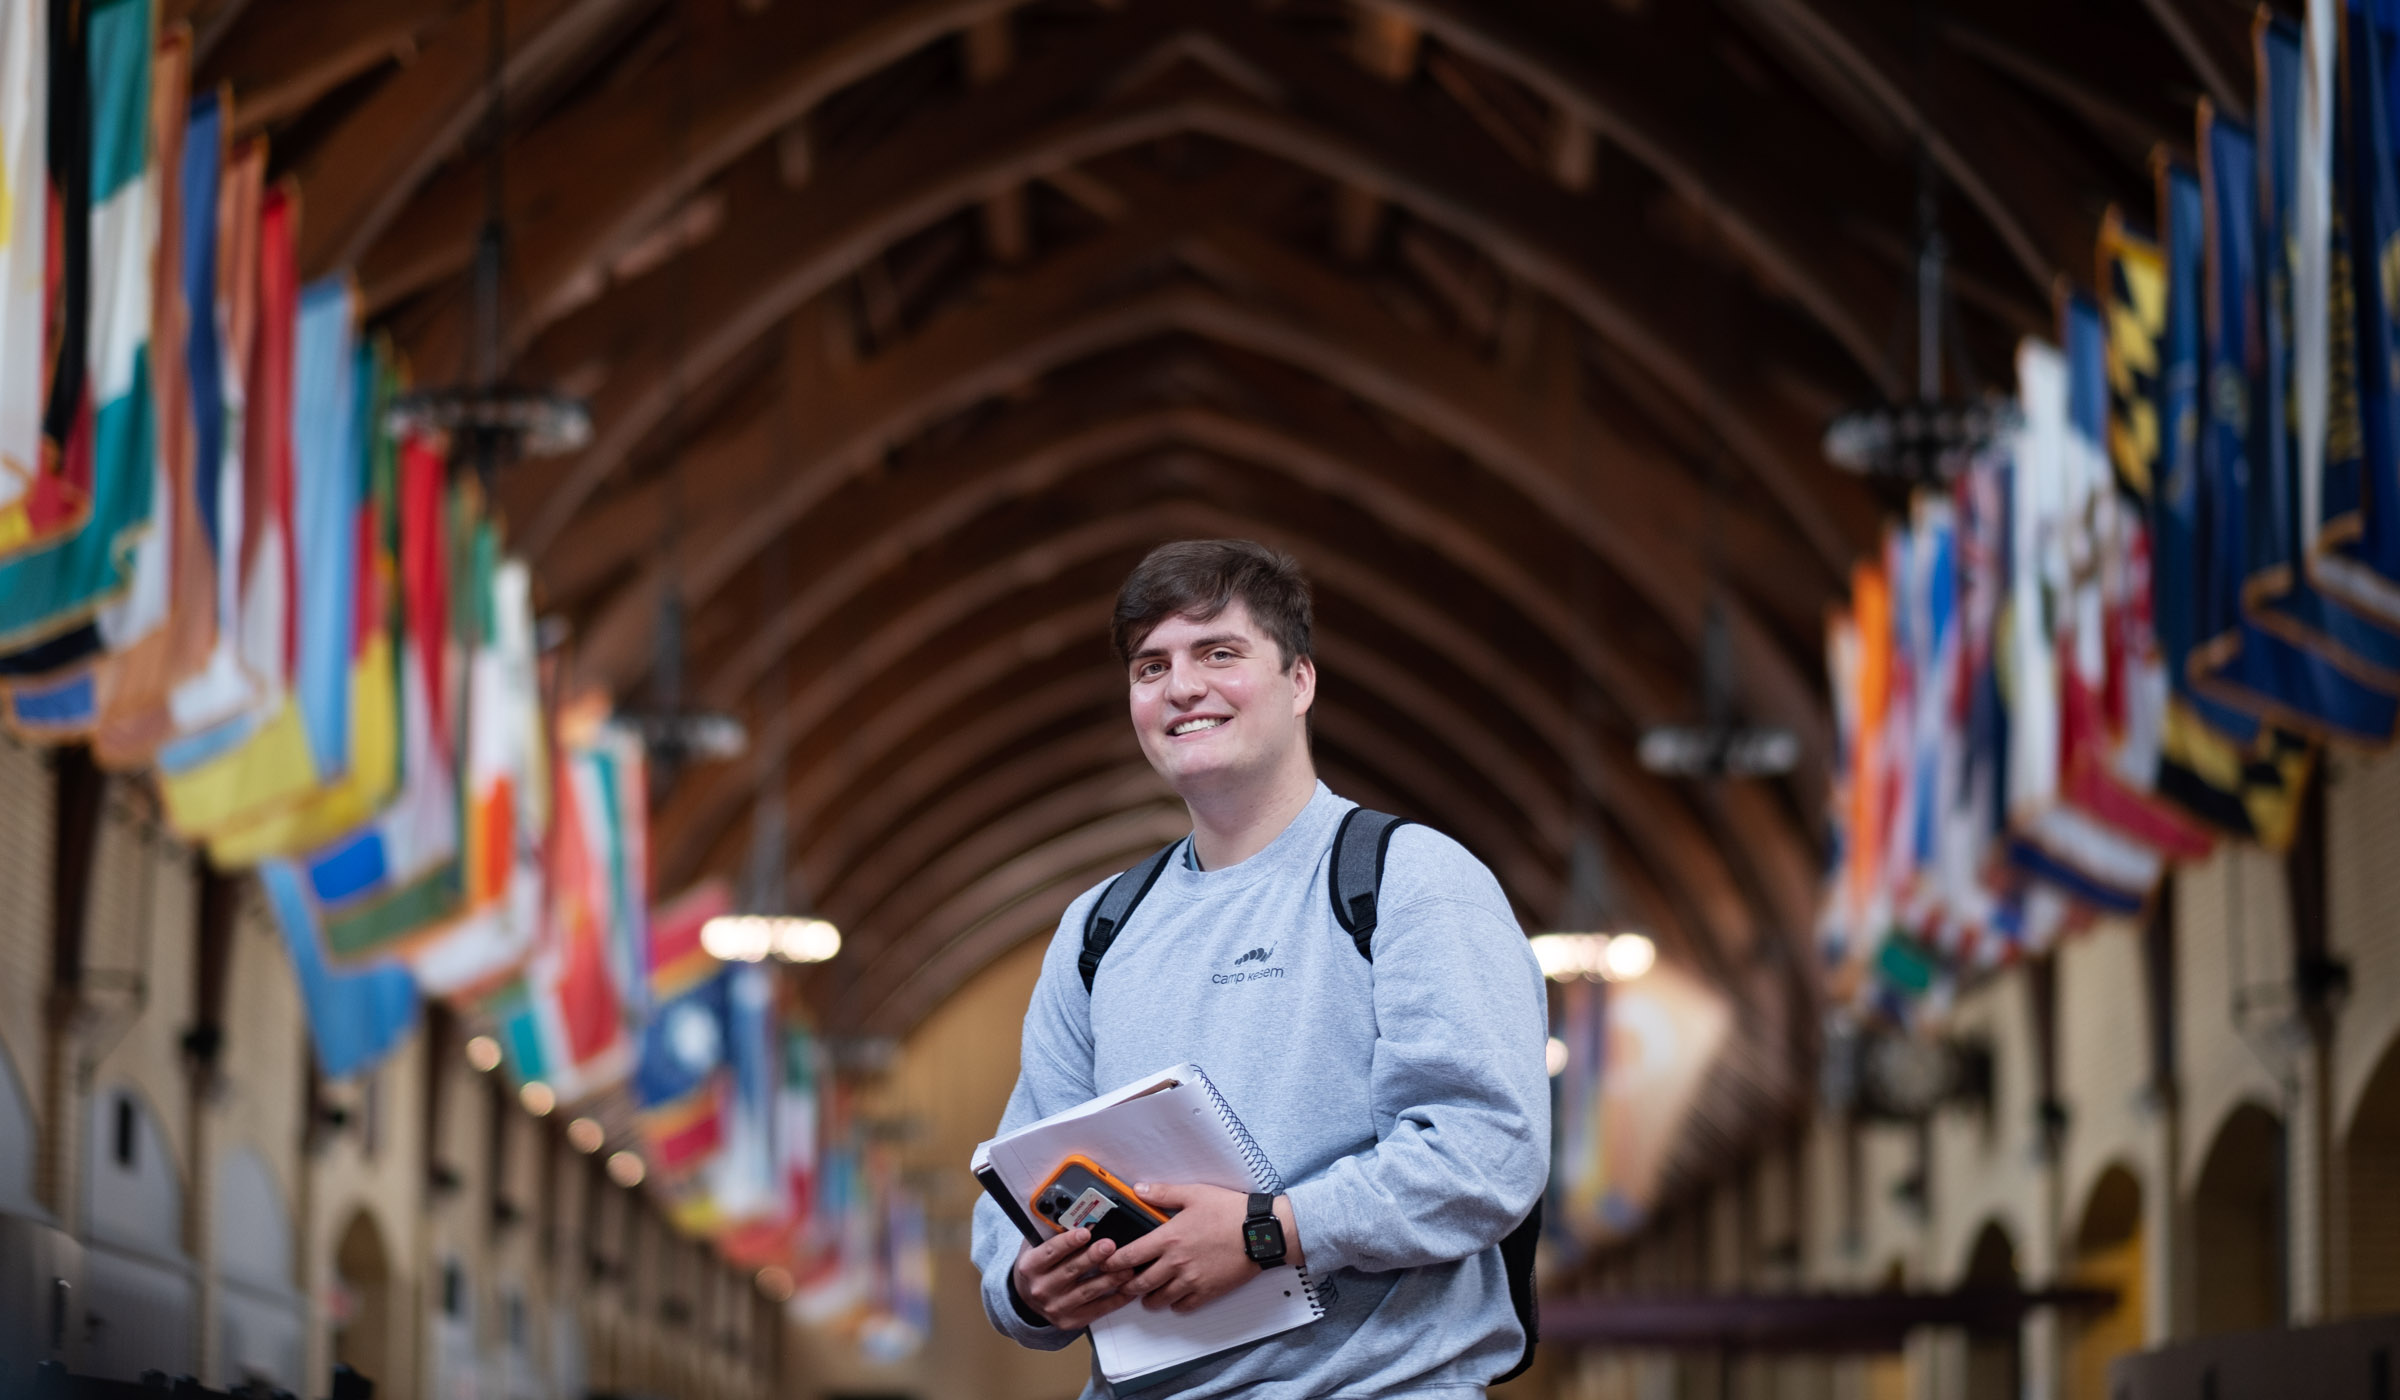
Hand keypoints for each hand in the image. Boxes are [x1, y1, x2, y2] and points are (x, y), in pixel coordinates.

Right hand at [1011, 1227, 1133, 1331]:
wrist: (1028, 1299)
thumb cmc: (1039, 1266)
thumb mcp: (1037, 1245)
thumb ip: (1055, 1232)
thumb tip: (1082, 1216)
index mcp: (1030, 1266)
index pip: (1050, 1252)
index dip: (1068, 1242)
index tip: (1085, 1232)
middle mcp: (1040, 1289)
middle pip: (1071, 1271)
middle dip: (1093, 1257)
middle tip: (1110, 1245)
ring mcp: (1055, 1307)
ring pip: (1087, 1291)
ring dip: (1110, 1279)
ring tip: (1127, 1268)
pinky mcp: (1070, 1321)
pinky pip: (1096, 1310)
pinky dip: (1115, 1300)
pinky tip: (1128, 1289)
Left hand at [1102, 1183, 1301, 1313]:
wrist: (1260, 1232)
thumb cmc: (1229, 1211)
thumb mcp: (1194, 1193)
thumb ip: (1163, 1193)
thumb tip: (1139, 1189)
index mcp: (1169, 1238)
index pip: (1130, 1256)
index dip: (1113, 1263)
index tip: (1106, 1265)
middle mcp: (1176, 1263)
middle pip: (1139, 1283)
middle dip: (1126, 1286)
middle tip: (1122, 1283)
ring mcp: (1192, 1281)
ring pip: (1159, 1299)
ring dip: (1148, 1298)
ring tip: (1146, 1293)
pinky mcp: (1207, 1292)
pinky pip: (1183, 1306)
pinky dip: (1174, 1304)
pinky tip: (1173, 1297)